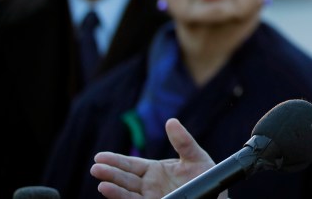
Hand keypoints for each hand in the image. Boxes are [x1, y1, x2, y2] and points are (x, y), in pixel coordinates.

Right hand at [90, 118, 224, 198]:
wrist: (216, 197)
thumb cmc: (205, 177)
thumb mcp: (196, 157)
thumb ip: (183, 142)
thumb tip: (171, 121)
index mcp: (154, 171)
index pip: (130, 165)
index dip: (115, 160)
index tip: (99, 157)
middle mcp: (148, 185)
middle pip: (125, 178)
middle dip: (110, 173)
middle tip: (95, 168)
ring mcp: (150, 197)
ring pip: (127, 193)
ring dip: (114, 190)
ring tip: (102, 184)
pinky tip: (114, 194)